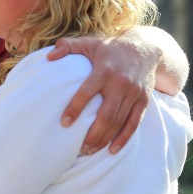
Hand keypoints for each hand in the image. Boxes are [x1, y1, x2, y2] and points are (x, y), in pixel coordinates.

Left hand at [47, 35, 158, 154]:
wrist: (145, 49)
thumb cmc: (110, 48)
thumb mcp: (88, 43)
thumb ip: (67, 47)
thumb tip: (48, 57)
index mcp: (104, 70)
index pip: (87, 91)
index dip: (75, 108)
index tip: (64, 123)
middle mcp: (120, 83)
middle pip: (106, 114)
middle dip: (93, 133)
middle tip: (79, 147)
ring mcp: (133, 94)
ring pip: (119, 122)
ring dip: (105, 139)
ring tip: (89, 150)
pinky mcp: (143, 101)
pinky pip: (133, 123)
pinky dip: (123, 138)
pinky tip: (112, 150)